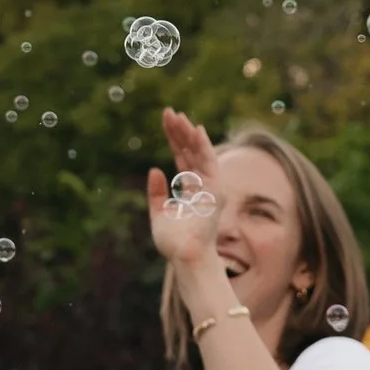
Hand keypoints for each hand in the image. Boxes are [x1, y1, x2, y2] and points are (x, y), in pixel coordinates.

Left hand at [147, 108, 224, 280]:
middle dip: (180, 132)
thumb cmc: (174, 243)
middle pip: (190, 152)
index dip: (174, 139)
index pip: (182, 158)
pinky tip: (195, 129)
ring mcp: (210, 187)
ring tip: (178, 116)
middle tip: (169, 112)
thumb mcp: (159, 213)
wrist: (185, 258)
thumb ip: (156, 193)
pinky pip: (209, 163)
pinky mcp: (215, 190)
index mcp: (191, 189)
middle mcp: (202, 185)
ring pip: (200, 153)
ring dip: (189, 134)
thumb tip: (154, 169)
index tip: (166, 121)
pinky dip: (203, 146)